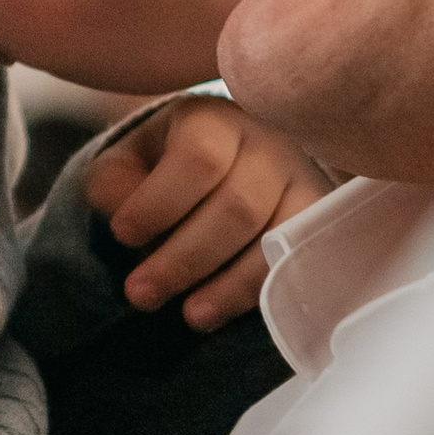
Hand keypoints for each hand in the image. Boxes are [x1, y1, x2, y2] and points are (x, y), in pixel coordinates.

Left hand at [86, 96, 332, 329]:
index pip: (198, 158)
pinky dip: (258, 292)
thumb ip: (115, 183)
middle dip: (183, 259)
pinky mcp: (318, 217)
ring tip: (186, 315)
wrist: (220, 165)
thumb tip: (122, 212)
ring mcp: (300, 179)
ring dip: (227, 285)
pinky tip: (220, 311)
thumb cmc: (165, 166)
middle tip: (139, 293)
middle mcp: (266, 143)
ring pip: (274, 237)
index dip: (159, 203)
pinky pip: (297, 259)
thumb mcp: (128, 164)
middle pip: (237, 206)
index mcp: (213, 119)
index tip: (122, 234)